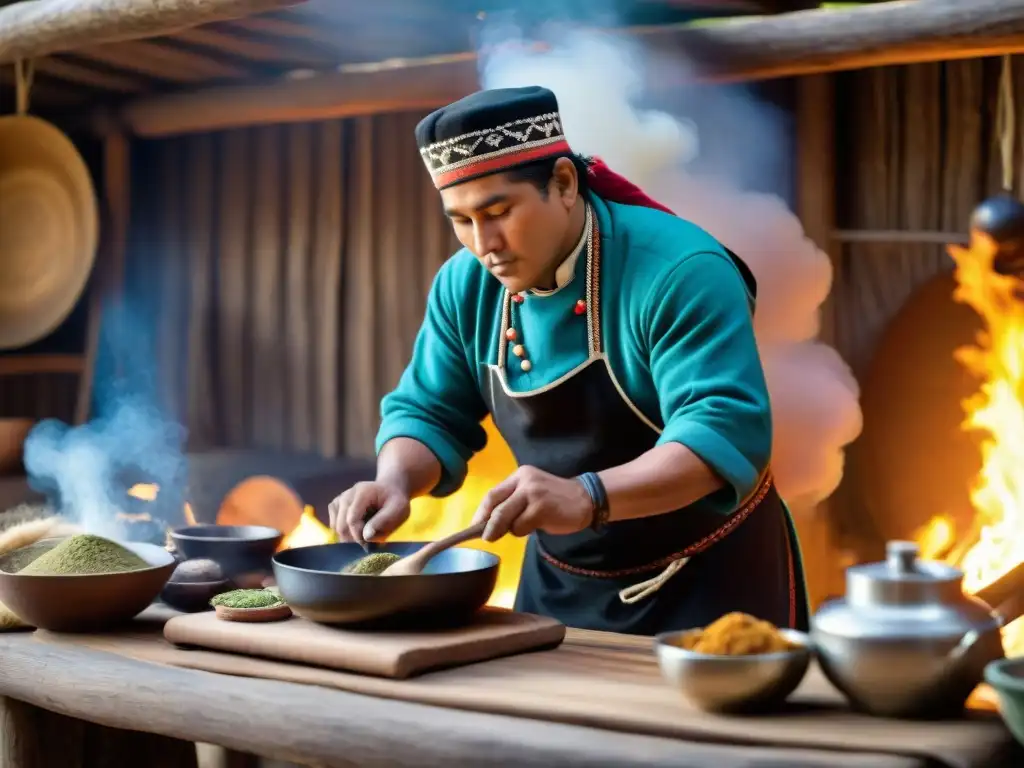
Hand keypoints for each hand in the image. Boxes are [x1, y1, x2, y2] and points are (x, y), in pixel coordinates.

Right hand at [328, 481, 410, 545]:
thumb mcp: (398, 510)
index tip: (370, 545)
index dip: (359, 537)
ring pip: (335, 527)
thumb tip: (366, 536)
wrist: (390, 490)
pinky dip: (344, 532)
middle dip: (353, 539)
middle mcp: (347, 494)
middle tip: (368, 544)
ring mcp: (340, 499)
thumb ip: (383, 521)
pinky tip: (357, 529)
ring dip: (349, 536)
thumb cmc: (395, 502)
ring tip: (365, 533)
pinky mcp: (336, 506)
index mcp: (363, 492)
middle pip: (341, 525)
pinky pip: (333, 525)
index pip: (352, 520)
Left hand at [471, 466, 594, 541]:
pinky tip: (539, 526)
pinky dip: (524, 532)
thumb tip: (487, 524)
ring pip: (506, 518)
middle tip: (487, 538)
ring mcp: (532, 493)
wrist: (586, 499)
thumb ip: (512, 503)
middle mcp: (524, 481)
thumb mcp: (531, 494)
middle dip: (489, 525)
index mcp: (519, 475)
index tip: (474, 527)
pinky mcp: (541, 508)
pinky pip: (521, 527)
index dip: (481, 512)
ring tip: (527, 526)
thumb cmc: (556, 500)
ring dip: (512, 529)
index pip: (493, 494)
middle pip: (496, 506)